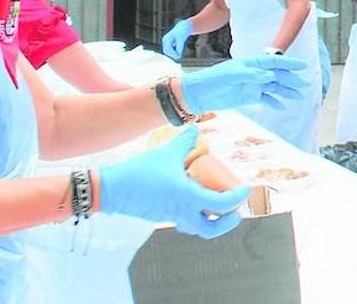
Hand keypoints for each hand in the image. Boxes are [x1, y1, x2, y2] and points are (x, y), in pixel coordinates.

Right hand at [99, 126, 250, 237]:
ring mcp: (169, 216)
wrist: (111, 188)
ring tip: (216, 204)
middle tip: (235, 210)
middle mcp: (181, 212)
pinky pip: (182, 220)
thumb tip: (196, 126)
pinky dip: (193, 214)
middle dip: (226, 223)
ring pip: (195, 227)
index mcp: (188, 197)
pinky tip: (192, 199)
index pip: (221, 205)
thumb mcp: (166, 152)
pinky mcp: (159, 216)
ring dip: (209, 220)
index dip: (237, 198)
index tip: (245, 189)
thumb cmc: (140, 171)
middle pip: (210, 230)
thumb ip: (184, 141)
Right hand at [162, 19, 193, 59]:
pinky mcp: (169, 44)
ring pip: (167, 51)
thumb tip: (178, 54)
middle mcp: (165, 40)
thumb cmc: (183, 32)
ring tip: (179, 54)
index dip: (172, 54)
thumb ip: (180, 46)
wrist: (183, 27)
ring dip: (173, 54)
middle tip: (179, 56)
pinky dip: (174, 52)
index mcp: (166, 38)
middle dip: (172, 55)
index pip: (167, 49)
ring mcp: (166, 42)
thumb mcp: (182, 38)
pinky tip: (179, 51)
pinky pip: (170, 51)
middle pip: (166, 51)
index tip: (179, 56)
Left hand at [179, 55, 309, 112]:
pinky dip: (274, 102)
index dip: (289, 63)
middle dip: (292, 79)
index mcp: (251, 63)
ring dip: (287, 91)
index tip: (303, 65)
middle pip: (278, 75)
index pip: (274, 62)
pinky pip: (265, 99)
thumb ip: (252, 75)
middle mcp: (254, 73)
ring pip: (274, 87)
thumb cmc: (213, 79)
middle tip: (306, 84)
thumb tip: (270, 76)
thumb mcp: (232, 75)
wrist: (199, 94)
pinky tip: (282, 106)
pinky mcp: (248, 97)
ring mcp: (252, 85)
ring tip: (300, 96)